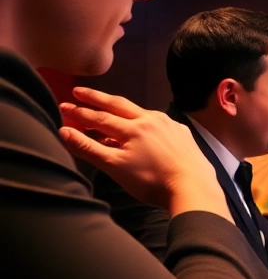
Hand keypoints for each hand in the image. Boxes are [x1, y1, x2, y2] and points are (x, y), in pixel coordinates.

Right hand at [58, 87, 230, 219]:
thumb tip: (64, 131)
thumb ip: (88, 148)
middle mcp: (151, 119)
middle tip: (79, 91)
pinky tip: (142, 126)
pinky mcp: (182, 133)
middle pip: (118, 105)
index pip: (99, 117)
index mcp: (132, 127)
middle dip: (96, 98)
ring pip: (140, 112)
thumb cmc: (151, 181)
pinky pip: (158, 122)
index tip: (63, 106)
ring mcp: (169, 125)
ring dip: (121, 109)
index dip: (79, 112)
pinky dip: (143, 121)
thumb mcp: (115, 166)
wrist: (194, 187)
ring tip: (108, 109)